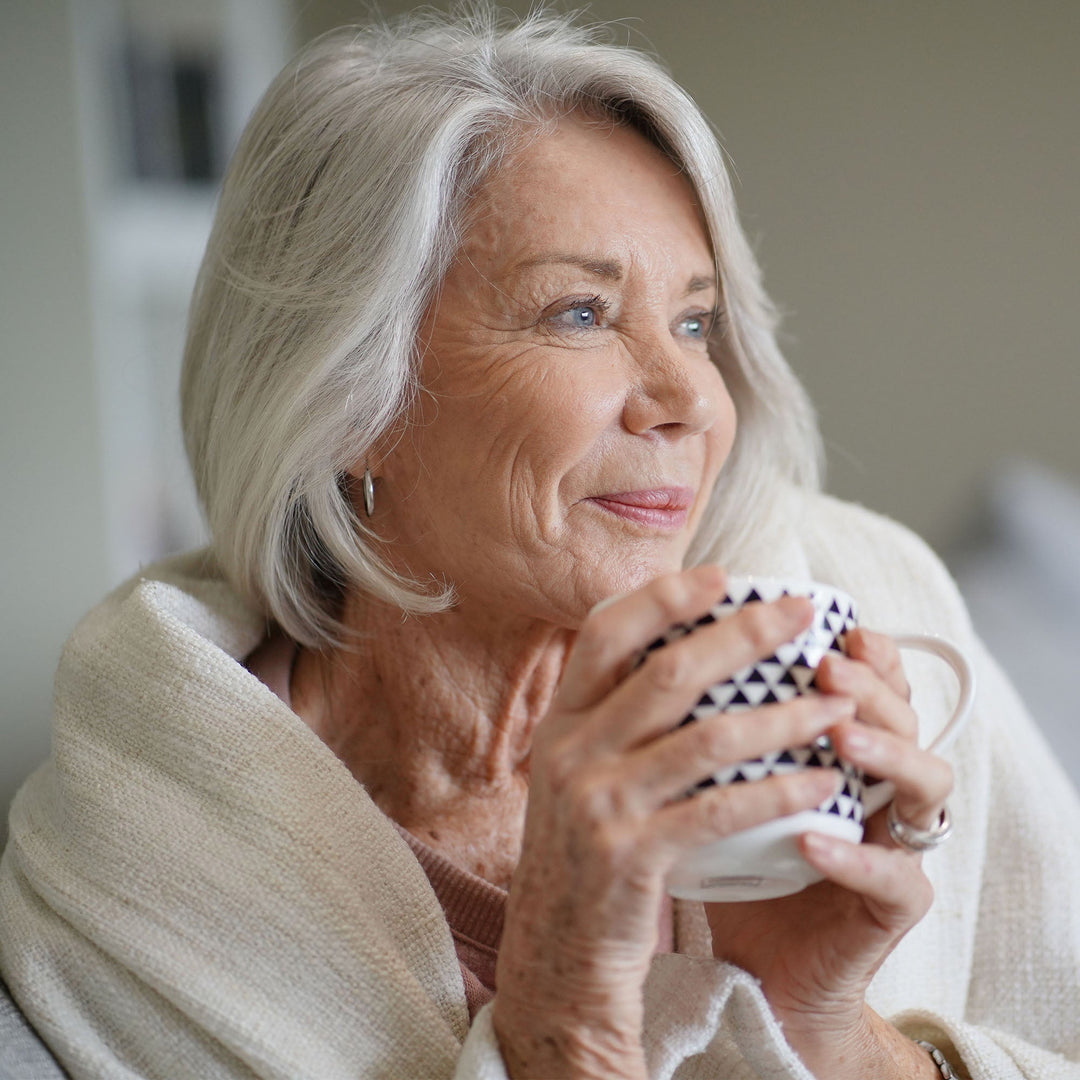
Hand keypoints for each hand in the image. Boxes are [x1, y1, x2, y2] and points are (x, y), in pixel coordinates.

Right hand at [492, 566, 855, 1078]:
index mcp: (561, 721)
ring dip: (783, 715)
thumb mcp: (578, 773)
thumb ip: (614, 718)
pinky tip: (825, 781)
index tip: (722, 576)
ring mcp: (599, 804)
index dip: (663, 598)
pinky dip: (780, 791)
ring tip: (838, 703)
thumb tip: (682, 653)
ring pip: (707, 740)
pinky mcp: (633, 857)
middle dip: (744, 636)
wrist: (557, 952)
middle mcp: (571, 752)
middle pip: (667, 673)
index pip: (604, 634)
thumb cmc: (585, 851)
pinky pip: (723, 812)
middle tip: (802, 614)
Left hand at [704, 628, 953, 1079]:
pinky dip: (854, 857)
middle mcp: (883, 784)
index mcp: (846, 747)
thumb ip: (710, 723)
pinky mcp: (896, 906)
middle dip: (871, 685)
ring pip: (926, 782)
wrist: (756, 964)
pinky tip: (811, 840)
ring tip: (838, 734)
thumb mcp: (718, 781)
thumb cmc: (732, 858)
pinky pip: (895, 877)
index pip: (874, 683)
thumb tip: (658, 646)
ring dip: (885, 751)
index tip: (825, 622)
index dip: (866, 651)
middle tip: (828, 665)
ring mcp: (898, 843)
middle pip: (905, 716)